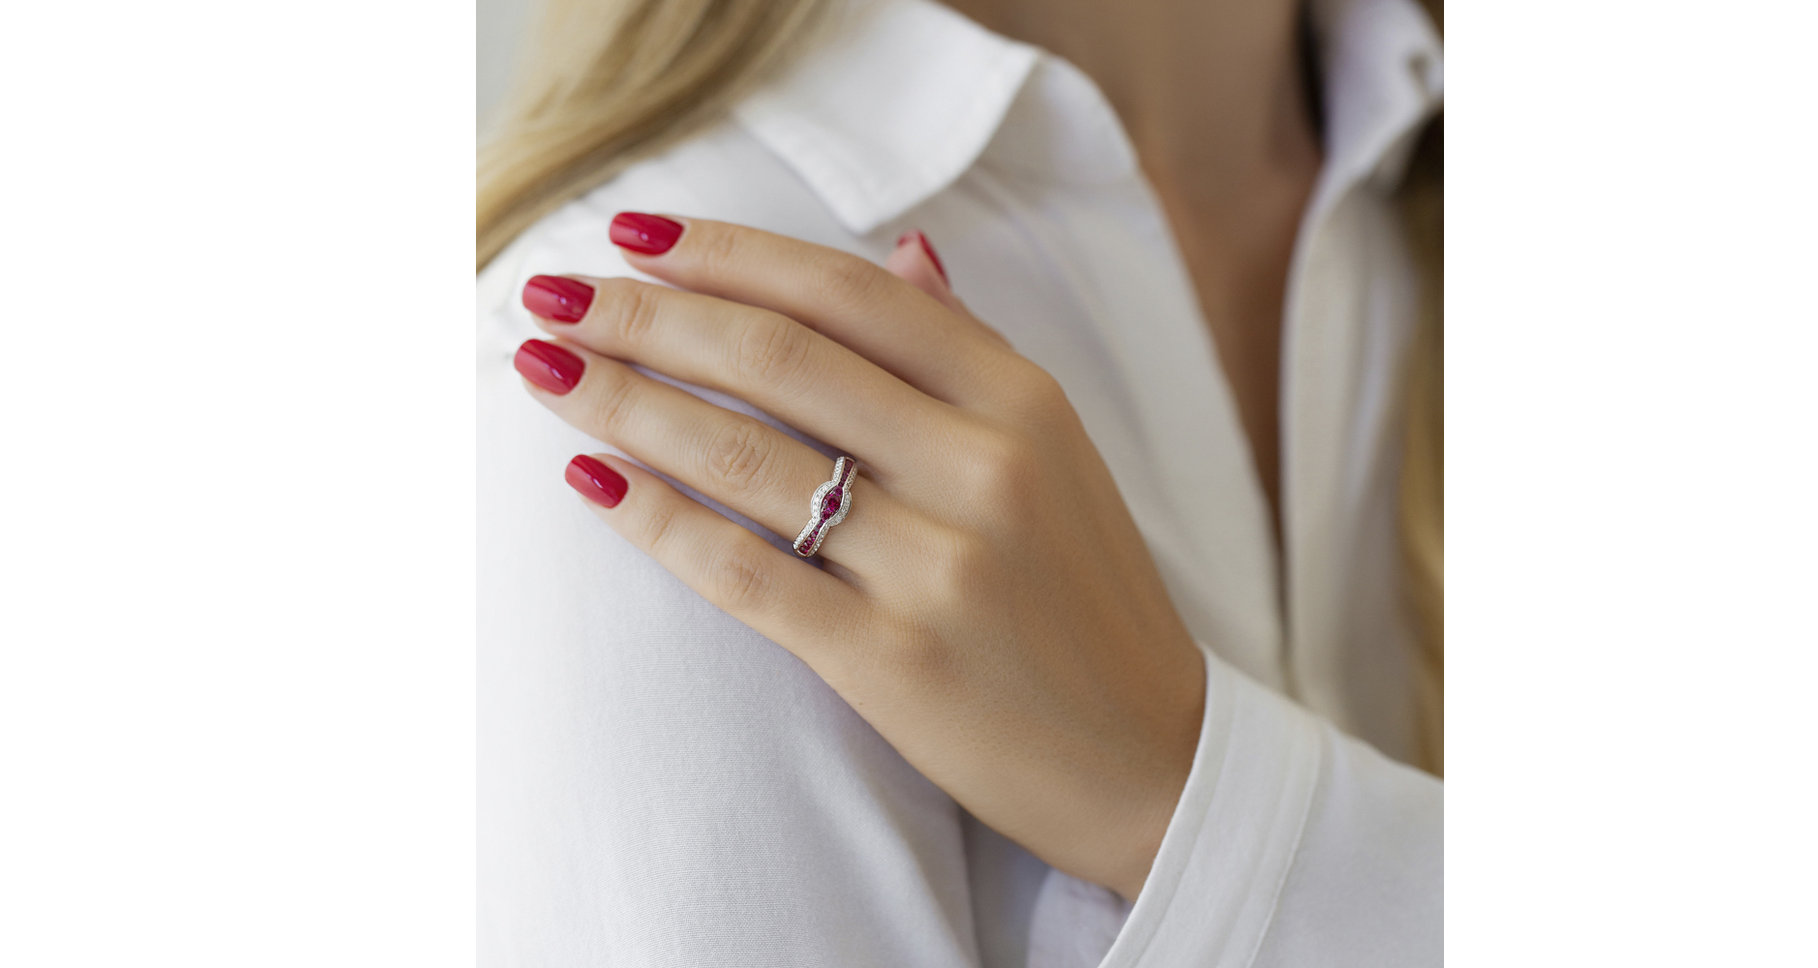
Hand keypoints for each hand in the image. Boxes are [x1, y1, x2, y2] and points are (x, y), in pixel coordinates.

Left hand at [513, 214, 1205, 899]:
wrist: (1152, 760)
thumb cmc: (1088, 597)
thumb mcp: (1059, 453)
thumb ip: (972, 350)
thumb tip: (903, 249)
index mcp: (1023, 400)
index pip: (848, 294)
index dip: (727, 254)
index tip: (632, 238)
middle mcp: (983, 467)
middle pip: (779, 360)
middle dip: (646, 316)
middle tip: (552, 296)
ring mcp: (939, 566)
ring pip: (746, 457)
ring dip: (625, 402)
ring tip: (545, 370)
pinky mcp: (893, 661)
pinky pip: (743, 573)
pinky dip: (655, 519)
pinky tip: (590, 480)